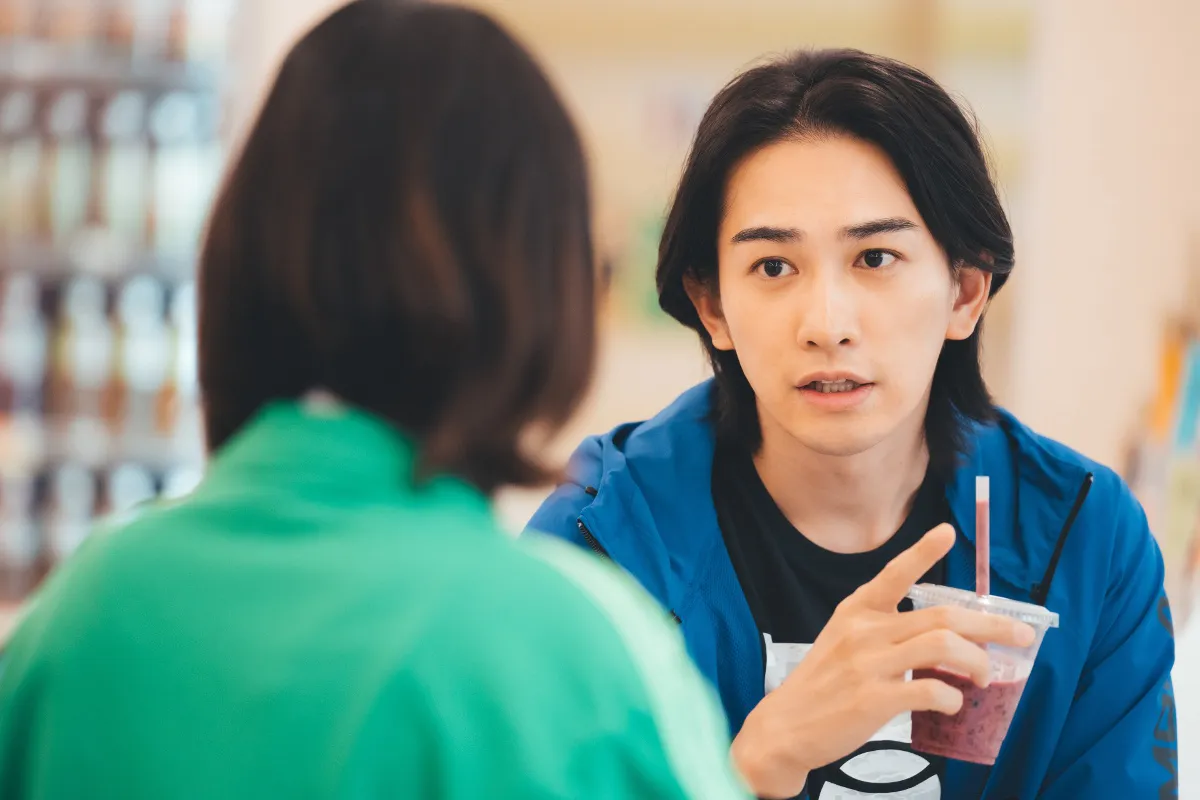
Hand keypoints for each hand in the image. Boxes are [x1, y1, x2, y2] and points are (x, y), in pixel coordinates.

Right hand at [730, 524, 1035, 798]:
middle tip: (1022, 636)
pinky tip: (952, 703)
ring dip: (976, 661)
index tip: (947, 532)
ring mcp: (869, 664)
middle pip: (941, 617)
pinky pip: (930, 689)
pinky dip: (951, 698)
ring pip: (942, 646)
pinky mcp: (874, 699)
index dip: (922, 552)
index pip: (893, 574)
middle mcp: (864, 630)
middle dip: (991, 624)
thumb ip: (886, 633)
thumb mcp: (844, 642)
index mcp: (856, 610)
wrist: (785, 726)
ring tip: (985, 676)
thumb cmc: (822, 685)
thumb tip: (946, 640)